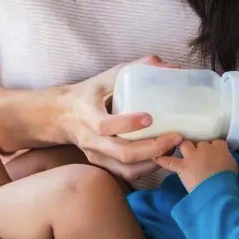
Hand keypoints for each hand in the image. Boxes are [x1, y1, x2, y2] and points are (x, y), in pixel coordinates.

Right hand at [58, 55, 183, 180]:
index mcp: (88, 115)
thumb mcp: (106, 77)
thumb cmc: (89, 94)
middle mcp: (91, 140)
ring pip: (127, 169)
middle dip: (153, 148)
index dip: (127, 124)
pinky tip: (161, 156)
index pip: (105, 125)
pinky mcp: (102, 164)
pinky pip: (127, 173)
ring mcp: (96, 155)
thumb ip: (134, 68)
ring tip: (173, 148)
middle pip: (122, 153)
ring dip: (153, 162)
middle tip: (176, 138)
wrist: (62, 116)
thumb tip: (169, 65)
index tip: (150, 118)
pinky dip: (147, 168)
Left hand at [155, 140, 237, 190]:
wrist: (218, 188)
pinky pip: (169, 161)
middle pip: (199, 142)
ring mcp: (192, 156)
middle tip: (199, 155)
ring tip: (183, 152)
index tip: (213, 153)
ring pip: (184, 145)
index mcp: (219, 146)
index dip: (213, 147)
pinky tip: (155, 157)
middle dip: (198, 147)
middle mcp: (204, 147)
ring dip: (184, 147)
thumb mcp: (232, 164)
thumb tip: (222, 157)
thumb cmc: (228, 178)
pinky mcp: (182, 166)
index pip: (215, 142)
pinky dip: (162, 160)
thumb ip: (226, 157)